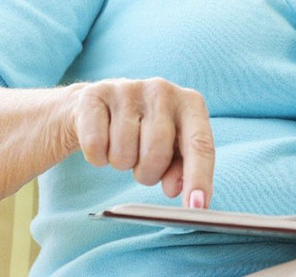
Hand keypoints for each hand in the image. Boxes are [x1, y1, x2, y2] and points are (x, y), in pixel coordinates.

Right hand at [64, 77, 214, 207]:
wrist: (98, 107)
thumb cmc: (144, 133)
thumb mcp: (171, 148)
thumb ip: (181, 170)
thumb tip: (175, 189)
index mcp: (190, 103)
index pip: (201, 144)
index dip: (199, 178)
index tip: (197, 208)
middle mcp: (162, 90)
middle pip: (157, 153)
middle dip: (147, 173)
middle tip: (142, 167)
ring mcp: (128, 88)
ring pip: (123, 152)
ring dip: (121, 163)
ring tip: (122, 148)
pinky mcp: (95, 94)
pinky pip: (95, 145)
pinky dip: (96, 156)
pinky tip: (102, 141)